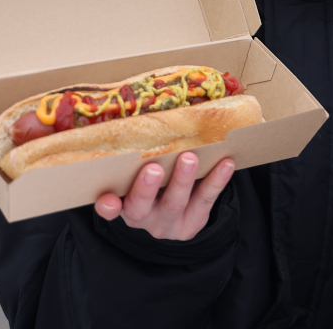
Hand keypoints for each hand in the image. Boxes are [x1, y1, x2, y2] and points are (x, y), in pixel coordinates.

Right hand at [94, 152, 234, 240]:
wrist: (175, 214)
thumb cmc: (151, 181)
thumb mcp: (136, 173)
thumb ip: (135, 153)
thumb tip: (144, 108)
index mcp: (121, 203)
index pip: (109, 208)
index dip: (107, 206)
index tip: (108, 199)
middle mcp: (141, 216)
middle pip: (140, 207)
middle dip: (146, 188)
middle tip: (154, 168)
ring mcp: (167, 222)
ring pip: (174, 203)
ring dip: (182, 180)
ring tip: (190, 158)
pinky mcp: (192, 223)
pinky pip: (205, 201)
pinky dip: (216, 181)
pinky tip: (225, 163)